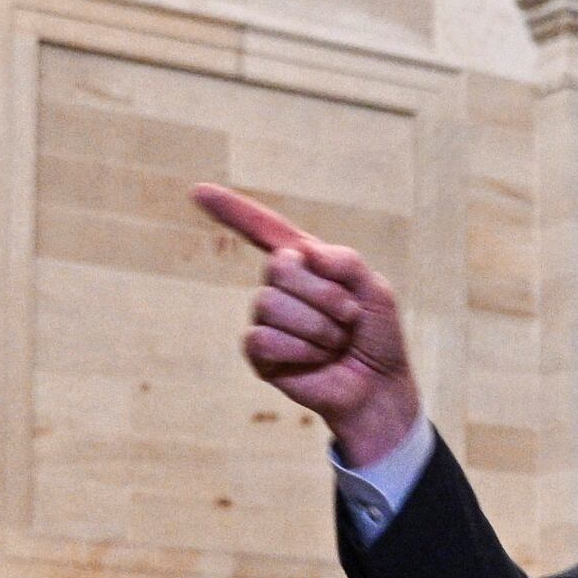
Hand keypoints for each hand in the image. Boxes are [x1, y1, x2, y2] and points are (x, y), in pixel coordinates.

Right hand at [197, 184, 422, 467]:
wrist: (378, 386)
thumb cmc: (375, 335)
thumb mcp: (375, 290)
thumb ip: (345, 262)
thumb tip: (303, 254)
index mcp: (307, 262)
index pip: (264, 229)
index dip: (233, 210)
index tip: (198, 191)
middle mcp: (281, 287)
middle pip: (280, 266)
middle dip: (325, 294)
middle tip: (349, 318)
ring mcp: (268, 320)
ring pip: (270, 304)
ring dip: (317, 327)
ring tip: (335, 343)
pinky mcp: (261, 355)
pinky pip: (262, 339)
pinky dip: (298, 351)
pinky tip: (314, 360)